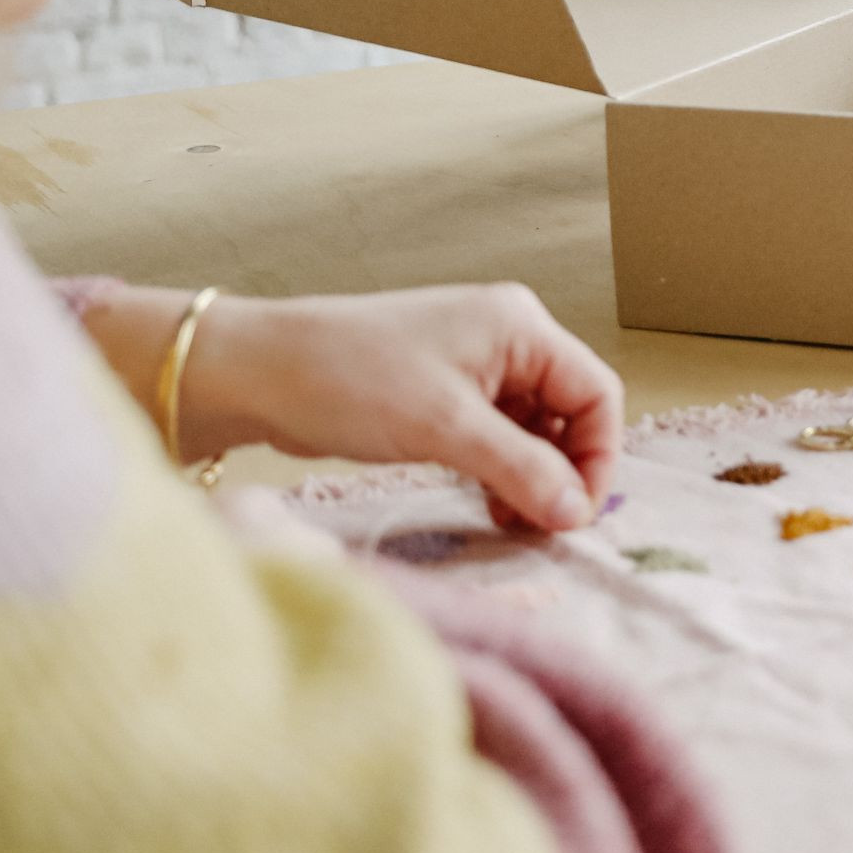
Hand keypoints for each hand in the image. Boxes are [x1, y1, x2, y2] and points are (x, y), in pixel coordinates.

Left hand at [182, 285, 623, 532]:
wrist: (255, 373)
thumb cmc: (351, 380)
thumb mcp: (445, 428)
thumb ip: (522, 469)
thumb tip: (576, 512)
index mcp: (521, 326)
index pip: (596, 392)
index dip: (597, 456)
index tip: (575, 514)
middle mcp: (507, 337)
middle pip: (570, 410)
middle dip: (562, 470)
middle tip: (540, 526)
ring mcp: (473, 362)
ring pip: (533, 427)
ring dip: (530, 476)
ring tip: (508, 521)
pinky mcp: (442, 390)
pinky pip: (496, 433)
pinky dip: (499, 469)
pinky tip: (486, 502)